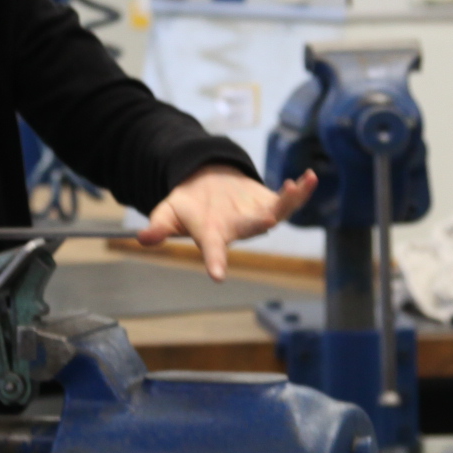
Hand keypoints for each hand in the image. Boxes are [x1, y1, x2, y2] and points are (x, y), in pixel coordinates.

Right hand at [137, 165, 317, 280]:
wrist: (207, 187)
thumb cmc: (187, 206)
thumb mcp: (166, 213)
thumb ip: (158, 227)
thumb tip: (141, 238)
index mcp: (213, 236)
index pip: (213, 251)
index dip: (215, 262)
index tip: (217, 275)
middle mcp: (239, 229)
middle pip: (250, 228)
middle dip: (258, 222)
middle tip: (267, 218)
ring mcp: (258, 216)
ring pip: (277, 213)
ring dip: (288, 202)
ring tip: (295, 186)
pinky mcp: (270, 201)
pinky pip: (289, 199)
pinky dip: (301, 190)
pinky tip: (311, 177)